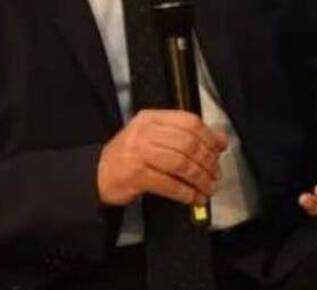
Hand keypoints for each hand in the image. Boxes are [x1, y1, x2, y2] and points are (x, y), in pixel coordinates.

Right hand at [97, 109, 227, 207]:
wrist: (96, 174)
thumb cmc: (129, 155)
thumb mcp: (152, 136)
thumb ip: (182, 135)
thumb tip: (218, 141)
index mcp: (151, 118)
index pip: (188, 121)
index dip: (209, 136)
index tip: (220, 149)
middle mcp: (145, 132)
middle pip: (188, 143)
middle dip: (207, 161)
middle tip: (215, 174)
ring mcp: (139, 153)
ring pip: (181, 164)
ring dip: (199, 179)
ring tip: (208, 188)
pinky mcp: (136, 176)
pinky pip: (169, 184)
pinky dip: (185, 192)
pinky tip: (193, 198)